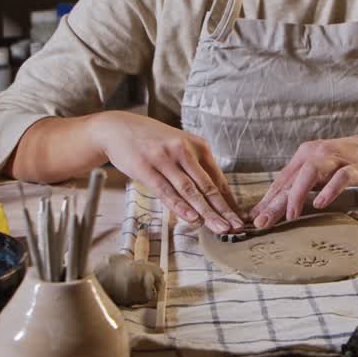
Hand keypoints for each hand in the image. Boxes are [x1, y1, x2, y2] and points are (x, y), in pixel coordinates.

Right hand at [86, 111, 243, 234]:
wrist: (118, 128)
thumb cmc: (152, 141)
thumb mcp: (180, 146)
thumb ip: (196, 167)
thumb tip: (215, 195)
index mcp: (198, 145)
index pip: (218, 179)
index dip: (229, 201)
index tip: (239, 219)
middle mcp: (184, 149)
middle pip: (207, 186)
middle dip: (223, 210)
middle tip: (236, 228)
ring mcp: (165, 158)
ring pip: (190, 191)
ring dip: (206, 212)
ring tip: (220, 228)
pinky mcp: (146, 167)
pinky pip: (166, 191)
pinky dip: (180, 207)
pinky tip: (192, 218)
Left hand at [248, 132, 357, 229]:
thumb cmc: (350, 162)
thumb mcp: (322, 171)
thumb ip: (303, 184)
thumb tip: (279, 205)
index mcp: (305, 156)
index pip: (282, 181)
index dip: (267, 200)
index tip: (253, 219)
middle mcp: (316, 154)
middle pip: (291, 180)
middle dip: (274, 202)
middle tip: (261, 222)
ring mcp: (336, 159)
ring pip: (310, 174)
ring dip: (298, 195)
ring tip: (290, 215)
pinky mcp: (356, 166)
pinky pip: (340, 177)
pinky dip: (329, 190)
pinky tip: (320, 203)